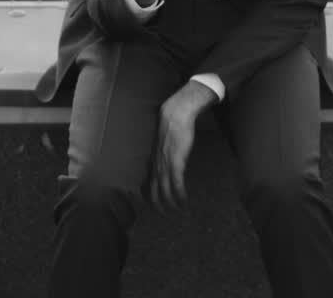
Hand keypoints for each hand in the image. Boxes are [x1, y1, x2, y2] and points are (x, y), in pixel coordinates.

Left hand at [149, 81, 217, 212]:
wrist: (176, 115)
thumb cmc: (172, 127)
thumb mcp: (165, 145)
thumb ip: (165, 156)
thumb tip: (171, 163)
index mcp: (153, 162)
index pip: (148, 186)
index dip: (151, 199)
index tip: (156, 208)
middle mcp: (156, 165)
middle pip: (154, 192)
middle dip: (160, 207)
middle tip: (167, 216)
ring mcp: (165, 164)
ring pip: (165, 191)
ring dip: (172, 203)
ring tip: (179, 211)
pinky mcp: (176, 162)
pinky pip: (177, 183)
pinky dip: (180, 195)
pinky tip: (184, 201)